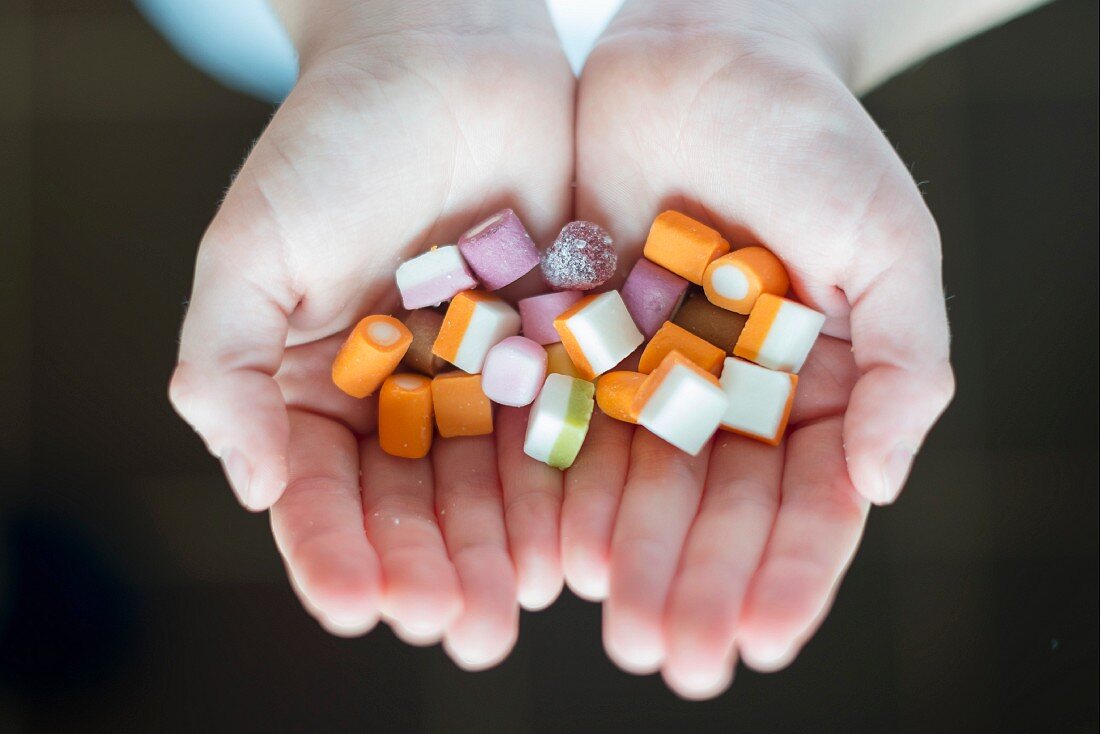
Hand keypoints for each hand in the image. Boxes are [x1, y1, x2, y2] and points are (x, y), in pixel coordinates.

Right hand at [168, 0, 574, 667]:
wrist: (447, 53)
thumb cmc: (336, 139)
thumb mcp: (252, 247)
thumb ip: (225, 364)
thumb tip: (251, 482)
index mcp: (323, 383)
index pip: (325, 487)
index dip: (338, 548)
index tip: (359, 603)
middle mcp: (408, 394)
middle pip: (419, 503)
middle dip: (437, 568)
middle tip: (461, 630)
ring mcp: (489, 375)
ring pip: (499, 481)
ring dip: (511, 547)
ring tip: (525, 603)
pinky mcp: (563, 345)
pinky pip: (573, 422)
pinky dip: (576, 479)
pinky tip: (585, 530)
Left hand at [567, 0, 953, 696]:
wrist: (701, 50)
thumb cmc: (808, 136)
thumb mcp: (886, 239)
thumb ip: (904, 361)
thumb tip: (884, 486)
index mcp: (813, 382)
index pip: (805, 498)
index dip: (788, 573)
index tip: (761, 640)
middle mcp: (727, 393)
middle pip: (713, 509)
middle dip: (696, 583)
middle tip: (673, 661)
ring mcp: (650, 371)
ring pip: (637, 484)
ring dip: (627, 560)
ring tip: (616, 628)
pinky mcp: (578, 340)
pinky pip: (567, 423)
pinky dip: (562, 487)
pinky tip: (552, 547)